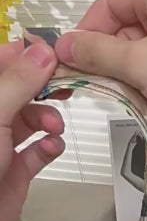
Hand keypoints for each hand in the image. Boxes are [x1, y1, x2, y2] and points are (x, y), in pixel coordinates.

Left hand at [0, 41, 64, 220]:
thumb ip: (17, 82)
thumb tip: (44, 50)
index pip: (1, 62)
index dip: (26, 55)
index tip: (56, 54)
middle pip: (20, 89)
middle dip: (44, 87)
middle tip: (67, 86)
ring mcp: (0, 145)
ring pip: (31, 118)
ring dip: (48, 118)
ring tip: (54, 128)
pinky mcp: (15, 170)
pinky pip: (38, 151)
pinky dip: (49, 147)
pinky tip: (52, 148)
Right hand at [54, 0, 146, 136]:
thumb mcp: (139, 62)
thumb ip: (98, 54)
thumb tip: (63, 45)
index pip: (107, 5)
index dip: (86, 33)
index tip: (75, 65)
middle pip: (126, 28)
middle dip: (111, 58)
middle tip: (104, 88)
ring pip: (146, 51)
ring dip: (133, 75)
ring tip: (134, 96)